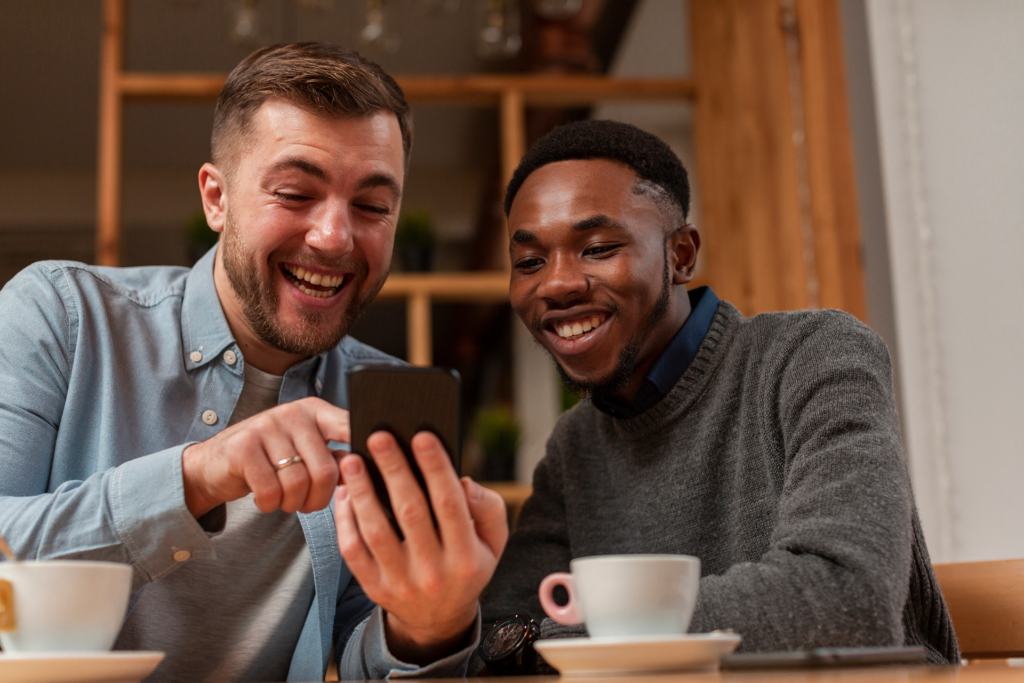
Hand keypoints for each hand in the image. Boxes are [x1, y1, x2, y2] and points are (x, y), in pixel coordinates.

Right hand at [181, 397, 349, 516]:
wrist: (215, 464)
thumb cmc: (269, 460)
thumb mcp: (303, 451)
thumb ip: (333, 457)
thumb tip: (364, 469)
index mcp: (314, 411)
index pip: (348, 426)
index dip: (362, 449)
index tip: (365, 472)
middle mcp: (292, 413)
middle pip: (325, 470)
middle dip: (319, 499)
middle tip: (307, 504)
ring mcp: (265, 426)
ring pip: (298, 483)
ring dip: (292, 503)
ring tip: (285, 500)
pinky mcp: (243, 447)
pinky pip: (271, 490)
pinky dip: (270, 504)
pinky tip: (265, 498)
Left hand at [335, 431, 507, 664]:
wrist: (439, 621)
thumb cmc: (467, 566)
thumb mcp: (494, 543)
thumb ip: (489, 509)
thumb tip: (464, 482)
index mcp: (467, 557)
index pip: (450, 504)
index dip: (436, 468)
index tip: (421, 436)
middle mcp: (434, 572)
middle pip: (410, 512)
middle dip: (394, 470)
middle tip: (378, 437)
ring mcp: (401, 583)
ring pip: (376, 531)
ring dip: (362, 492)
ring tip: (353, 460)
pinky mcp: (375, 588)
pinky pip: (354, 551)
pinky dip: (346, 520)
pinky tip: (345, 493)